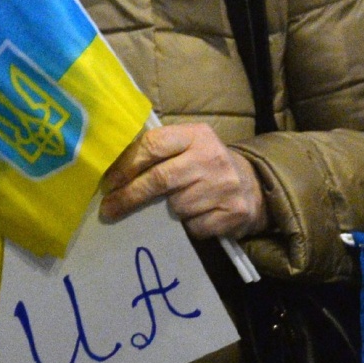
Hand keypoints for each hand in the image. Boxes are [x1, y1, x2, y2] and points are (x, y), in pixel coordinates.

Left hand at [99, 123, 266, 238]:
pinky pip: (194, 227)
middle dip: (129, 196)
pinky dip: (188, 226)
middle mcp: (211, 157)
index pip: (153, 144)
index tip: (109, 182)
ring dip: (167, 212)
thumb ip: (158, 151)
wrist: (254, 185)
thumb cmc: (206, 165)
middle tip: (109, 209)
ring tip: (175, 206)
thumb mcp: (188, 146)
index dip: (126, 165)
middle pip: (159, 179)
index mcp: (196, 135)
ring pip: (176, 207)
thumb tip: (113, 172)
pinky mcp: (233, 213)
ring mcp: (224, 186)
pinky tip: (197, 216)